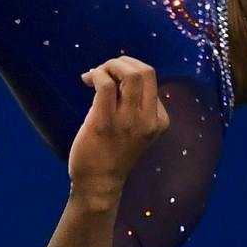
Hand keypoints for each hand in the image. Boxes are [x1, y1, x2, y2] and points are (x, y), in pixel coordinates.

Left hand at [68, 57, 169, 207]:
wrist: (99, 183)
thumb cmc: (113, 153)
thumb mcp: (136, 129)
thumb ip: (134, 104)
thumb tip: (113, 70)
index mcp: (160, 120)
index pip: (151, 80)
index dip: (129, 70)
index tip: (112, 78)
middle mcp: (148, 120)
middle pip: (146, 71)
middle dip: (122, 62)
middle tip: (104, 70)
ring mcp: (128, 121)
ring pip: (129, 74)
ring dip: (109, 65)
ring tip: (95, 75)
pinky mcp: (104, 123)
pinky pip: (105, 85)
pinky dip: (97, 74)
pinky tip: (87, 79)